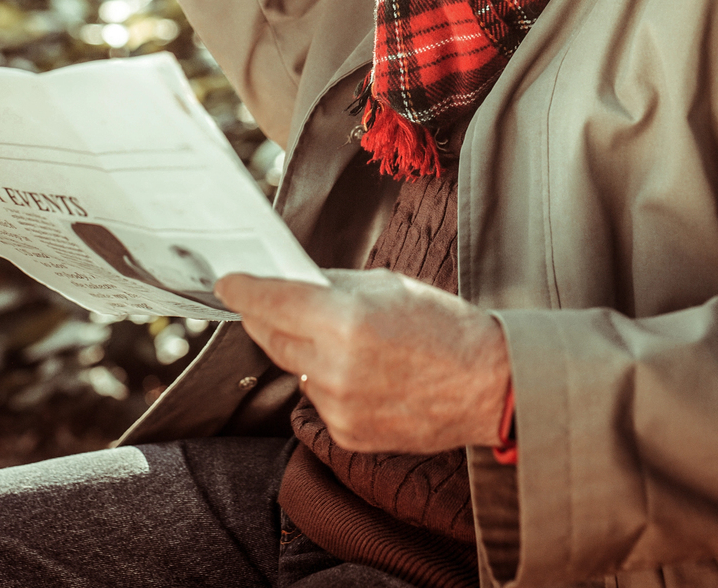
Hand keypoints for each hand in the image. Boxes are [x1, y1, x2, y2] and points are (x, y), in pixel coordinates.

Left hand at [216, 268, 509, 453]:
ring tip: (342, 340)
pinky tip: (362, 373)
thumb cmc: (445, 327)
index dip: (243, 290)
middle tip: (267, 302)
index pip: (271, 302)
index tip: (228, 283)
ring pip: (295, 370)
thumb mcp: (387, 286)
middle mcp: (334, 368)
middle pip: (271, 338)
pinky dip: (327, 382)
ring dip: (303, 351)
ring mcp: (339, 407)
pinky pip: (318, 399)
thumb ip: (333, 286)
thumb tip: (292, 281)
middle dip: (266, 317)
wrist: (489, 386)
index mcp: (345, 322)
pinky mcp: (347, 434)